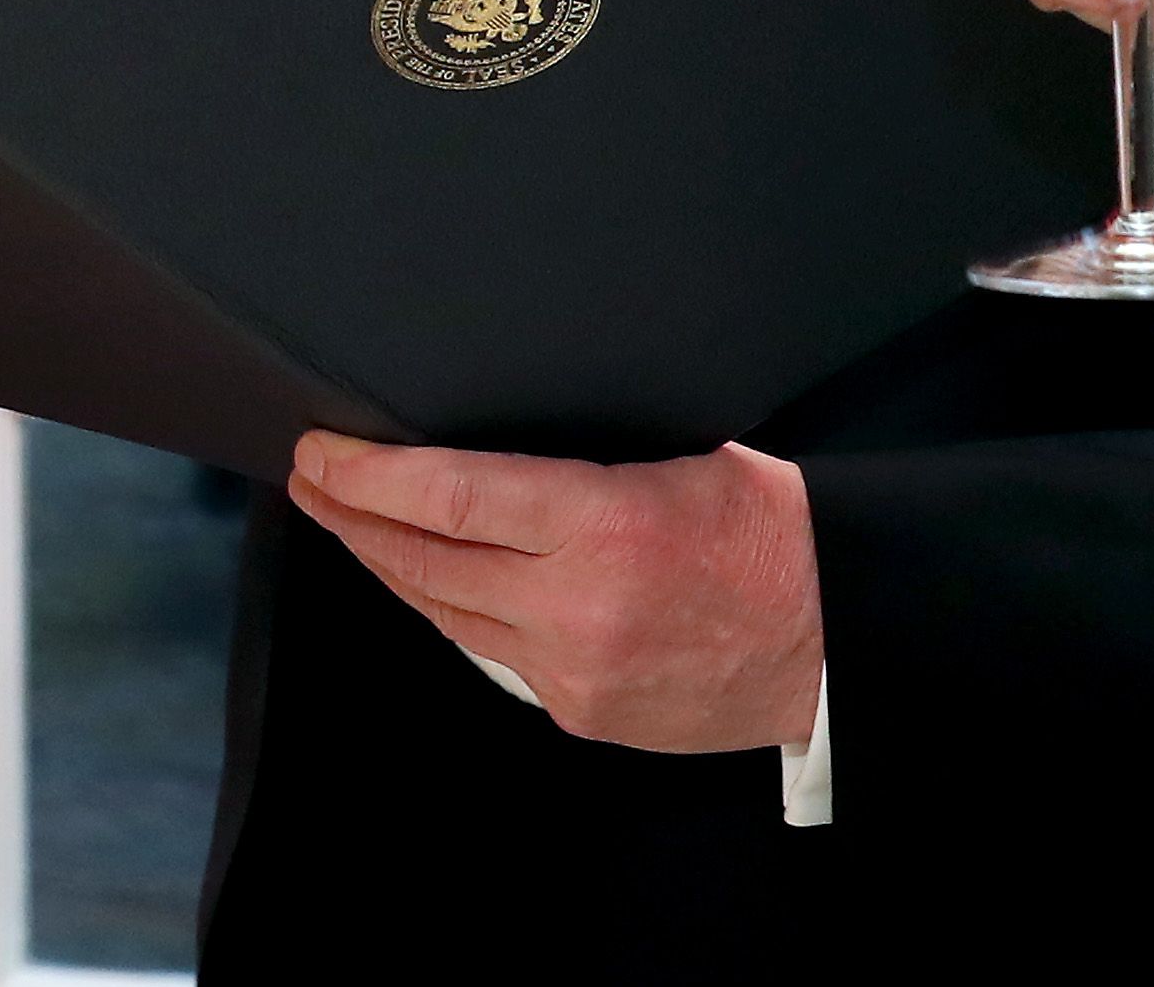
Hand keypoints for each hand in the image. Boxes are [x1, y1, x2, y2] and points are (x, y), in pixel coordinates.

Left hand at [285, 433, 822, 753]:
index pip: (448, 496)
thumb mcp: (687, 456)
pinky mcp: (584, 712)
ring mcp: (575, 671)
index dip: (368, 476)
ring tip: (350, 525)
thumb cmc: (776, 534)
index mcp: (603, 525)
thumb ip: (582, 461)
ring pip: (448, 615)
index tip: (318, 453)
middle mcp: (576, 606)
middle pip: (426, 561)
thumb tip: (487, 441)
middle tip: (310, 481)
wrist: (843, 642)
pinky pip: (494, 656)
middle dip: (355, 519)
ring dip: (391, 567)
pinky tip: (430, 584)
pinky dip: (454, 614)